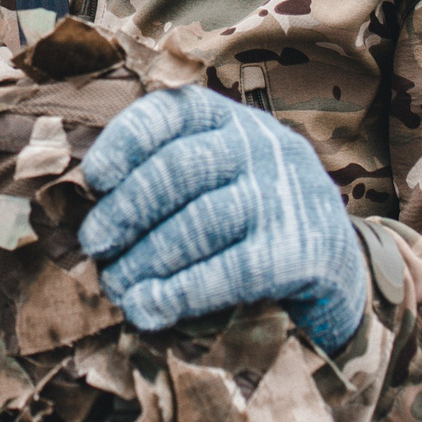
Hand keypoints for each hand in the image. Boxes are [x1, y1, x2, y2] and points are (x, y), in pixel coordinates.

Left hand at [78, 85, 366, 349]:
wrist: (337, 272)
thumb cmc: (254, 224)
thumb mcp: (218, 181)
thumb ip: (166, 180)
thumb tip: (84, 210)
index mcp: (232, 121)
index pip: (172, 112)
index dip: (125, 142)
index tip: (93, 180)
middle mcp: (264, 146)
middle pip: (180, 168)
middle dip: (127, 210)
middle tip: (94, 246)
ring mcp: (287, 196)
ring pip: (201, 220)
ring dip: (147, 258)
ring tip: (116, 286)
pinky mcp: (303, 251)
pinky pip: (232, 270)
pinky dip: (182, 292)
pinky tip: (149, 309)